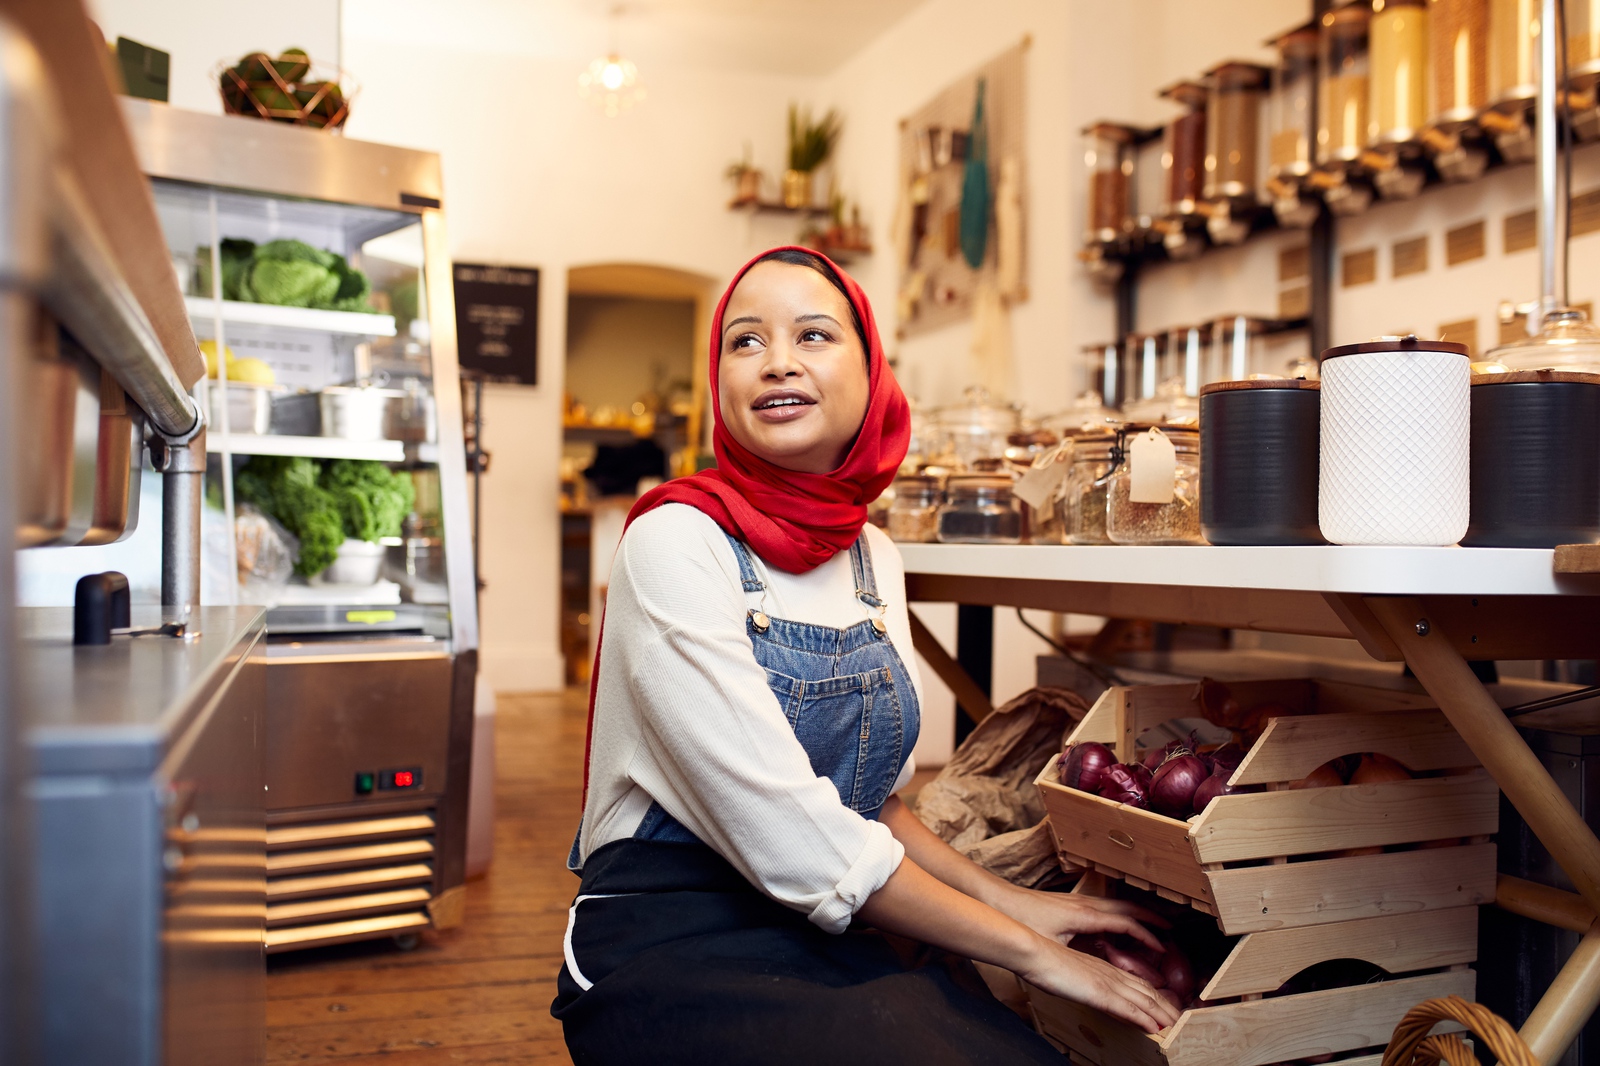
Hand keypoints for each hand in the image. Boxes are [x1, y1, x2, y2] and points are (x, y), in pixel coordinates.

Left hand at [992, 885, 1169, 952]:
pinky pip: (1103, 908)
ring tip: (1150, 925)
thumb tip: (1100, 969)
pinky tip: (1114, 927)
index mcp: (1086, 915)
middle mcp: (1085, 904)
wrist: (999, 900)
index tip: (1162, 948)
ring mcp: (1077, 901)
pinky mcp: (1068, 904)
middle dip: (1150, 918)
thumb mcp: (1052, 943)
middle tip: (1169, 928)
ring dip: (1135, 915)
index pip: (1125, 923)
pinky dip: (1117, 916)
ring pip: (1115, 905)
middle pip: (1126, 908)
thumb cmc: (1022, 921)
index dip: (1146, 936)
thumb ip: (1077, 954)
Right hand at [1018, 935, 1179, 1033]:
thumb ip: (1082, 978)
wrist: (1033, 951)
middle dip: (1164, 1006)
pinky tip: (1155, 1028)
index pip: (1136, 983)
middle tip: (1178, 1018)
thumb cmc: (1043, 958)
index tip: (1162, 1006)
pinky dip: (1144, 1019)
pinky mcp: (1099, 993)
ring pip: (1143, 1000)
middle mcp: (1109, 974)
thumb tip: (1086, 987)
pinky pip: (1128, 1009)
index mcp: (1103, 967)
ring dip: (1161, 1014)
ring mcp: (1106, 983)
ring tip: (1175, 1025)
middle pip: (1146, 991)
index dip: (1152, 995)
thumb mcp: (1068, 970)